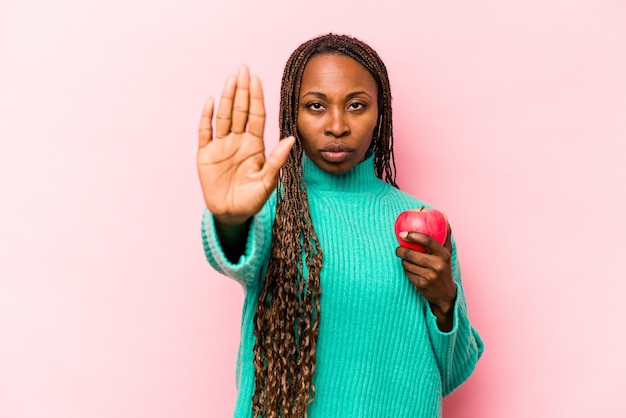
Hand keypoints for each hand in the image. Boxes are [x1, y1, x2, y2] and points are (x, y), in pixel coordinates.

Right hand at [197, 65, 294, 225]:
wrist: (231, 214)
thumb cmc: (252, 200)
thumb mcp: (267, 182)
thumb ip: (276, 160)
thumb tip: (291, 139)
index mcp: (255, 145)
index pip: (256, 116)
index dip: (256, 98)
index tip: (257, 80)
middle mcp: (238, 141)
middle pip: (240, 111)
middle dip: (242, 90)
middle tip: (244, 69)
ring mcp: (221, 146)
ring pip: (224, 116)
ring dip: (227, 98)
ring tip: (231, 79)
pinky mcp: (206, 154)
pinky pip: (205, 132)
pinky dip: (207, 117)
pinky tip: (211, 101)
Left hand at [396, 221, 456, 330]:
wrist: (445, 294)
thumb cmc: (444, 267)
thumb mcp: (447, 251)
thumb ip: (445, 233)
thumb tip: (443, 213)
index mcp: (443, 254)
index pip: (427, 240)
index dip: (413, 235)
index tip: (402, 233)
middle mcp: (437, 265)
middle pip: (412, 254)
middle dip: (401, 250)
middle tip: (398, 248)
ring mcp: (429, 276)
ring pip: (407, 264)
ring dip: (403, 260)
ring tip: (405, 259)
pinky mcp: (421, 285)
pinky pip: (407, 273)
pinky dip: (405, 270)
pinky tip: (409, 269)